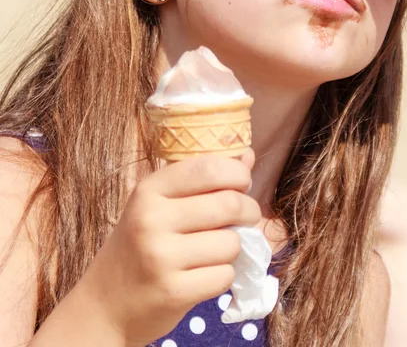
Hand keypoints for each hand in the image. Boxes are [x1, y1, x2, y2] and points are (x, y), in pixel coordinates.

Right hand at [78, 150, 260, 345]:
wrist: (104, 305)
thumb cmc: (141, 244)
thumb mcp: (161, 203)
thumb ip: (204, 178)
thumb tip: (248, 155)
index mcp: (150, 190)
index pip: (210, 168)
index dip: (238, 174)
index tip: (242, 184)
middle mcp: (152, 219)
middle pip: (229, 204)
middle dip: (249, 211)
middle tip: (246, 217)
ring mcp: (161, 257)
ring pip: (231, 243)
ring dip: (234, 247)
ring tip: (217, 249)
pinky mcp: (173, 291)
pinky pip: (224, 276)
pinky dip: (223, 275)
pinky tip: (204, 274)